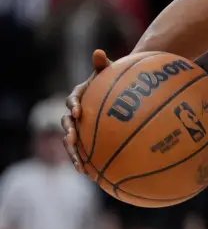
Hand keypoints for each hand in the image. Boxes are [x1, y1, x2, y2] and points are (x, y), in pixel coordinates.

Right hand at [62, 49, 111, 173]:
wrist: (119, 90)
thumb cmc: (115, 79)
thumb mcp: (110, 70)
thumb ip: (103, 64)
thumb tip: (99, 53)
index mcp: (80, 95)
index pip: (72, 99)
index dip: (73, 105)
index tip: (78, 111)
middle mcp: (76, 112)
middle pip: (67, 125)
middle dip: (69, 135)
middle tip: (73, 142)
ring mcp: (81, 127)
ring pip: (72, 142)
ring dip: (74, 154)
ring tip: (80, 167)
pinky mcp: (88, 138)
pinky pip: (85, 152)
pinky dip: (86, 162)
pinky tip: (92, 175)